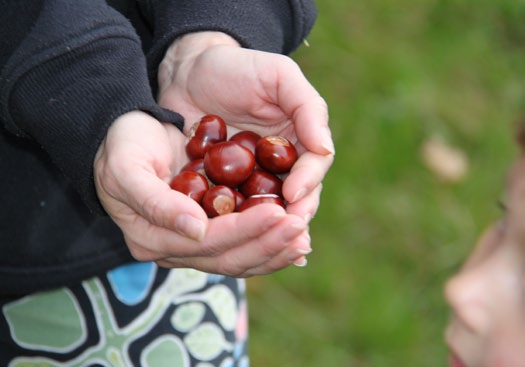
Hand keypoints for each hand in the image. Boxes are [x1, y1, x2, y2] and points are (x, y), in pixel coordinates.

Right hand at [94, 111, 310, 276]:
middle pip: (229, 258)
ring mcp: (192, 245)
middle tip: (300, 228)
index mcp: (153, 238)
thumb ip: (157, 202)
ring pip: (240, 259)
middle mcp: (174, 249)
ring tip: (303, 238)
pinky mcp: (208, 232)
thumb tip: (197, 231)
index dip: (245, 230)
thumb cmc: (122, 145)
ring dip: (273, 250)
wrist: (126, 134)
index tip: (279, 213)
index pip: (208, 242)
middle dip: (267, 244)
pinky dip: (269, 244)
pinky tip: (294, 240)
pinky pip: (242, 247)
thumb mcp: (128, 167)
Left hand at [157, 32, 334, 222]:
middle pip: (293, 199)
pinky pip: (229, 212)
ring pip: (264, 213)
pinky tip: (226, 239)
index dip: (308, 184)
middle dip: (291, 218)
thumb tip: (326, 148)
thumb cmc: (239, 68)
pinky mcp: (220, 190)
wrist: (190, 73)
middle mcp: (279, 168)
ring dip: (264, 231)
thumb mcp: (278, 76)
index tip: (293, 195)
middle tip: (285, 232)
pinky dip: (231, 227)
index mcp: (299, 143)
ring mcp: (250, 182)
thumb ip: (307, 108)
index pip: (313, 169)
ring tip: (260, 244)